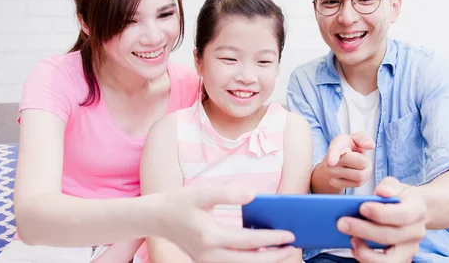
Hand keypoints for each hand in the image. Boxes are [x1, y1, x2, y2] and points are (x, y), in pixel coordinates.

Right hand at [158, 186, 295, 262]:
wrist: (156, 217)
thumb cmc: (179, 202)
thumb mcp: (201, 193)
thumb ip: (228, 194)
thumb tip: (254, 195)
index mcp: (210, 236)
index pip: (249, 241)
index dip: (271, 238)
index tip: (289, 235)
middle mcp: (209, 254)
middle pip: (249, 261)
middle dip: (273, 256)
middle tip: (292, 248)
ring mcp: (206, 261)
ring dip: (263, 260)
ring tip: (281, 251)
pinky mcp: (206, 261)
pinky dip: (249, 258)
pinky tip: (262, 250)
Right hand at [323, 132, 374, 189]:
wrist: (335, 160)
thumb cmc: (348, 147)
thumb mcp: (355, 138)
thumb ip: (363, 138)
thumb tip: (370, 146)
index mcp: (337, 145)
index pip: (334, 150)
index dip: (333, 156)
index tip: (331, 163)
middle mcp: (330, 159)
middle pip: (357, 163)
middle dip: (366, 161)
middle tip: (365, 159)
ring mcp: (331, 173)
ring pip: (359, 175)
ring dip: (367, 170)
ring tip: (363, 166)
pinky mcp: (335, 183)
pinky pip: (357, 183)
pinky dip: (363, 178)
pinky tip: (358, 172)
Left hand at [337, 177, 426, 262]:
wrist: (413, 211)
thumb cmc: (399, 197)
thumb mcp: (396, 186)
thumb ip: (389, 186)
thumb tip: (382, 192)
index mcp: (417, 211)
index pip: (402, 214)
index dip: (381, 213)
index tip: (362, 207)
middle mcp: (416, 232)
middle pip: (391, 236)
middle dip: (364, 230)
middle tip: (341, 223)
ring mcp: (410, 249)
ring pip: (390, 260)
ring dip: (367, 252)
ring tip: (351, 240)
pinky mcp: (401, 259)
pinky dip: (368, 259)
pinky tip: (355, 248)